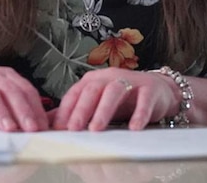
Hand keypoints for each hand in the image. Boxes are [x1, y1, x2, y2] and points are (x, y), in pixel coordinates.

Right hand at [0, 66, 48, 131]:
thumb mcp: (4, 109)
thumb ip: (24, 113)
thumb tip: (52, 124)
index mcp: (4, 77)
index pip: (25, 89)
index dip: (35, 108)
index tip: (43, 128)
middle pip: (9, 89)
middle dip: (22, 110)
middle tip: (30, 129)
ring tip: (8, 128)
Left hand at [51, 68, 179, 130]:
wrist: (157, 89)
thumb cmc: (123, 98)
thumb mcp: (97, 102)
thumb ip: (75, 111)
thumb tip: (48, 122)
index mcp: (93, 80)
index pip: (75, 93)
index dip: (66, 110)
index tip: (58, 129)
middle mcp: (109, 77)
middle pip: (92, 90)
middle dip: (81, 110)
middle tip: (73, 129)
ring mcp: (130, 81)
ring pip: (114, 92)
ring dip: (103, 111)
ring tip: (96, 128)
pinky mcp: (149, 89)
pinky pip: (144, 101)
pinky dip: (139, 114)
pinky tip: (134, 127)